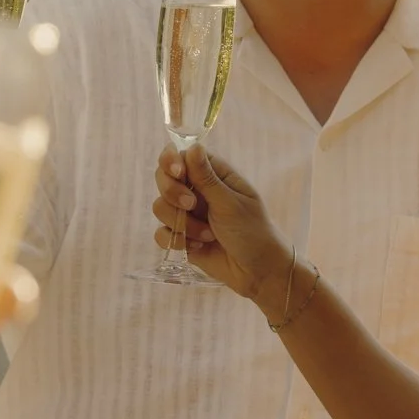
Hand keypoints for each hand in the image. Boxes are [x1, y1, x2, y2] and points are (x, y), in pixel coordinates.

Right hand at [149, 144, 296, 308]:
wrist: (259, 272)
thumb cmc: (253, 232)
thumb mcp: (230, 203)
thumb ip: (206, 178)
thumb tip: (193, 146)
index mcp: (213, 175)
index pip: (181, 155)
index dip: (172, 161)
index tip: (178, 172)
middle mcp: (197, 191)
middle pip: (164, 179)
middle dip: (173, 193)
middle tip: (192, 206)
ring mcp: (187, 214)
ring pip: (160, 207)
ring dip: (182, 223)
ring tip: (207, 235)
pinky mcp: (181, 236)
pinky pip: (161, 233)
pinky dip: (177, 240)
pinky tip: (198, 247)